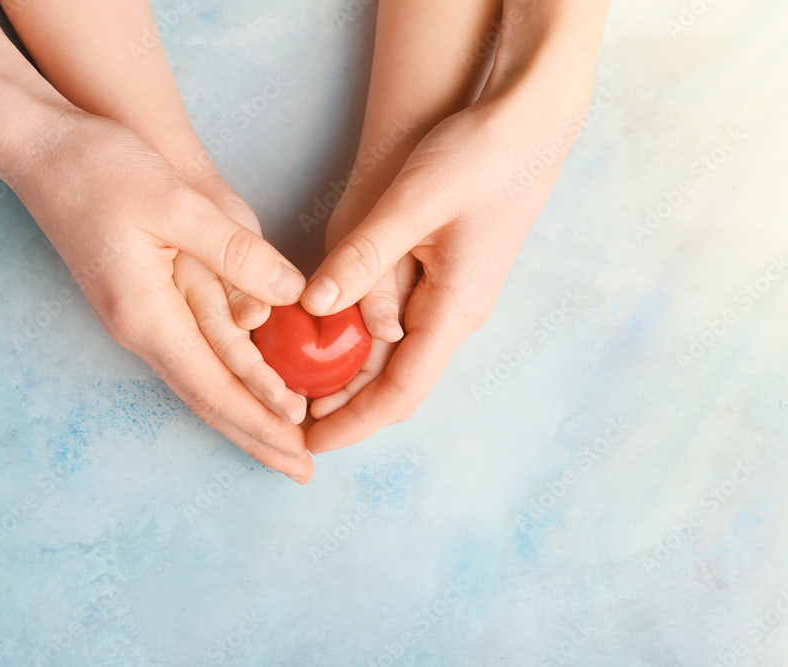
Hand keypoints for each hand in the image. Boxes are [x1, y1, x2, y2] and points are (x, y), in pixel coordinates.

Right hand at [12, 104, 313, 481]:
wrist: (39, 148)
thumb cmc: (100, 168)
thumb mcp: (174, 203)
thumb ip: (234, 252)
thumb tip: (289, 294)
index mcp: (147, 314)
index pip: (214, 386)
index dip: (261, 421)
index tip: (300, 452)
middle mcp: (139, 328)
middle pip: (206, 400)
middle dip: (255, 438)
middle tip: (301, 472)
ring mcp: (136, 318)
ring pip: (199, 383)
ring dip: (243, 417)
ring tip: (283, 444)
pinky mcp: (140, 300)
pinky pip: (191, 358)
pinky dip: (225, 383)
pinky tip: (245, 391)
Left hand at [301, 95, 588, 453]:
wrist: (528, 122)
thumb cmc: (481, 156)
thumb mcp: (416, 203)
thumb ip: (366, 257)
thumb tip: (315, 307)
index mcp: (455, 308)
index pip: (399, 392)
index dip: (352, 423)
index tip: (309, 443)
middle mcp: (455, 313)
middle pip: (395, 382)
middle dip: (344, 406)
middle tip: (289, 416)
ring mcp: (451, 297)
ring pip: (394, 355)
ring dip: (349, 373)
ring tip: (296, 385)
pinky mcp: (442, 276)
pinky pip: (397, 324)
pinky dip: (359, 337)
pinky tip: (325, 334)